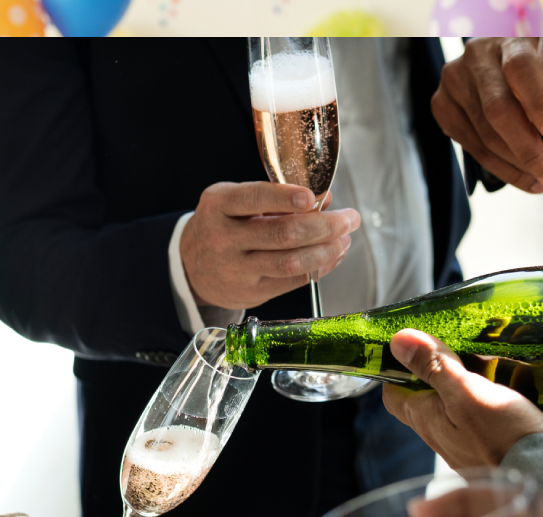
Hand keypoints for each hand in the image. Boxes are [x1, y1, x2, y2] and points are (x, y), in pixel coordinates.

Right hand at [180, 181, 359, 308]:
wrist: (192, 268)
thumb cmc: (222, 226)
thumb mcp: (235, 203)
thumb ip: (275, 198)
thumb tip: (326, 199)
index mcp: (219, 205)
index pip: (253, 198)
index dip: (285, 198)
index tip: (312, 197)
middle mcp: (224, 238)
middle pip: (282, 234)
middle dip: (324, 226)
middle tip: (349, 219)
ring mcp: (238, 269)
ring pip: (290, 262)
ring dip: (326, 251)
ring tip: (345, 240)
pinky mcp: (252, 292)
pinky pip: (292, 281)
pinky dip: (318, 268)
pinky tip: (331, 257)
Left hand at [382, 329, 542, 468]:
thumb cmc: (503, 436)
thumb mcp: (466, 391)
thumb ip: (433, 366)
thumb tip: (398, 341)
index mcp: (424, 419)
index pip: (393, 395)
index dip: (394, 372)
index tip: (410, 350)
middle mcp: (437, 436)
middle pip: (420, 401)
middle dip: (428, 375)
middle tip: (448, 350)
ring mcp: (460, 447)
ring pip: (447, 410)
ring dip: (455, 388)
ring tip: (476, 363)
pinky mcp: (484, 451)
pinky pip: (471, 422)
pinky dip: (477, 403)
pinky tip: (497, 391)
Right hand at [432, 38, 542, 193]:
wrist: (491, 64)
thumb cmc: (537, 69)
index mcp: (512, 41)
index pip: (522, 70)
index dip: (539, 102)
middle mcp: (477, 59)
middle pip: (497, 110)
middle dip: (528, 148)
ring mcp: (454, 84)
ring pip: (483, 135)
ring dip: (515, 164)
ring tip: (542, 181)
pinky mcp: (441, 107)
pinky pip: (470, 147)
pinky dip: (499, 167)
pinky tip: (521, 177)